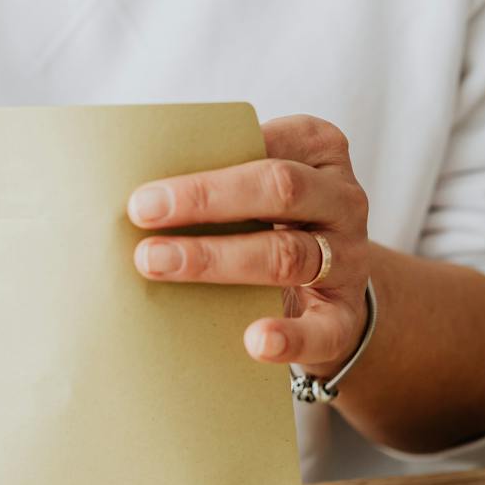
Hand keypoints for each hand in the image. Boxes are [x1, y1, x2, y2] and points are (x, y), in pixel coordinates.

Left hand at [127, 115, 369, 372]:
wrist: (330, 294)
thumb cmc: (272, 225)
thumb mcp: (258, 190)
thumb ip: (217, 180)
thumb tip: (135, 194)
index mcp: (318, 151)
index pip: (269, 143)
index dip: (207, 166)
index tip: (145, 190)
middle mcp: (343, 200)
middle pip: (280, 189)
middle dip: (205, 199)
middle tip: (142, 213)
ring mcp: (349, 259)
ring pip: (287, 255)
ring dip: (217, 260)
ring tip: (159, 264)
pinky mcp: (346, 316)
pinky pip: (323, 329)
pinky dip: (289, 337)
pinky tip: (255, 340)